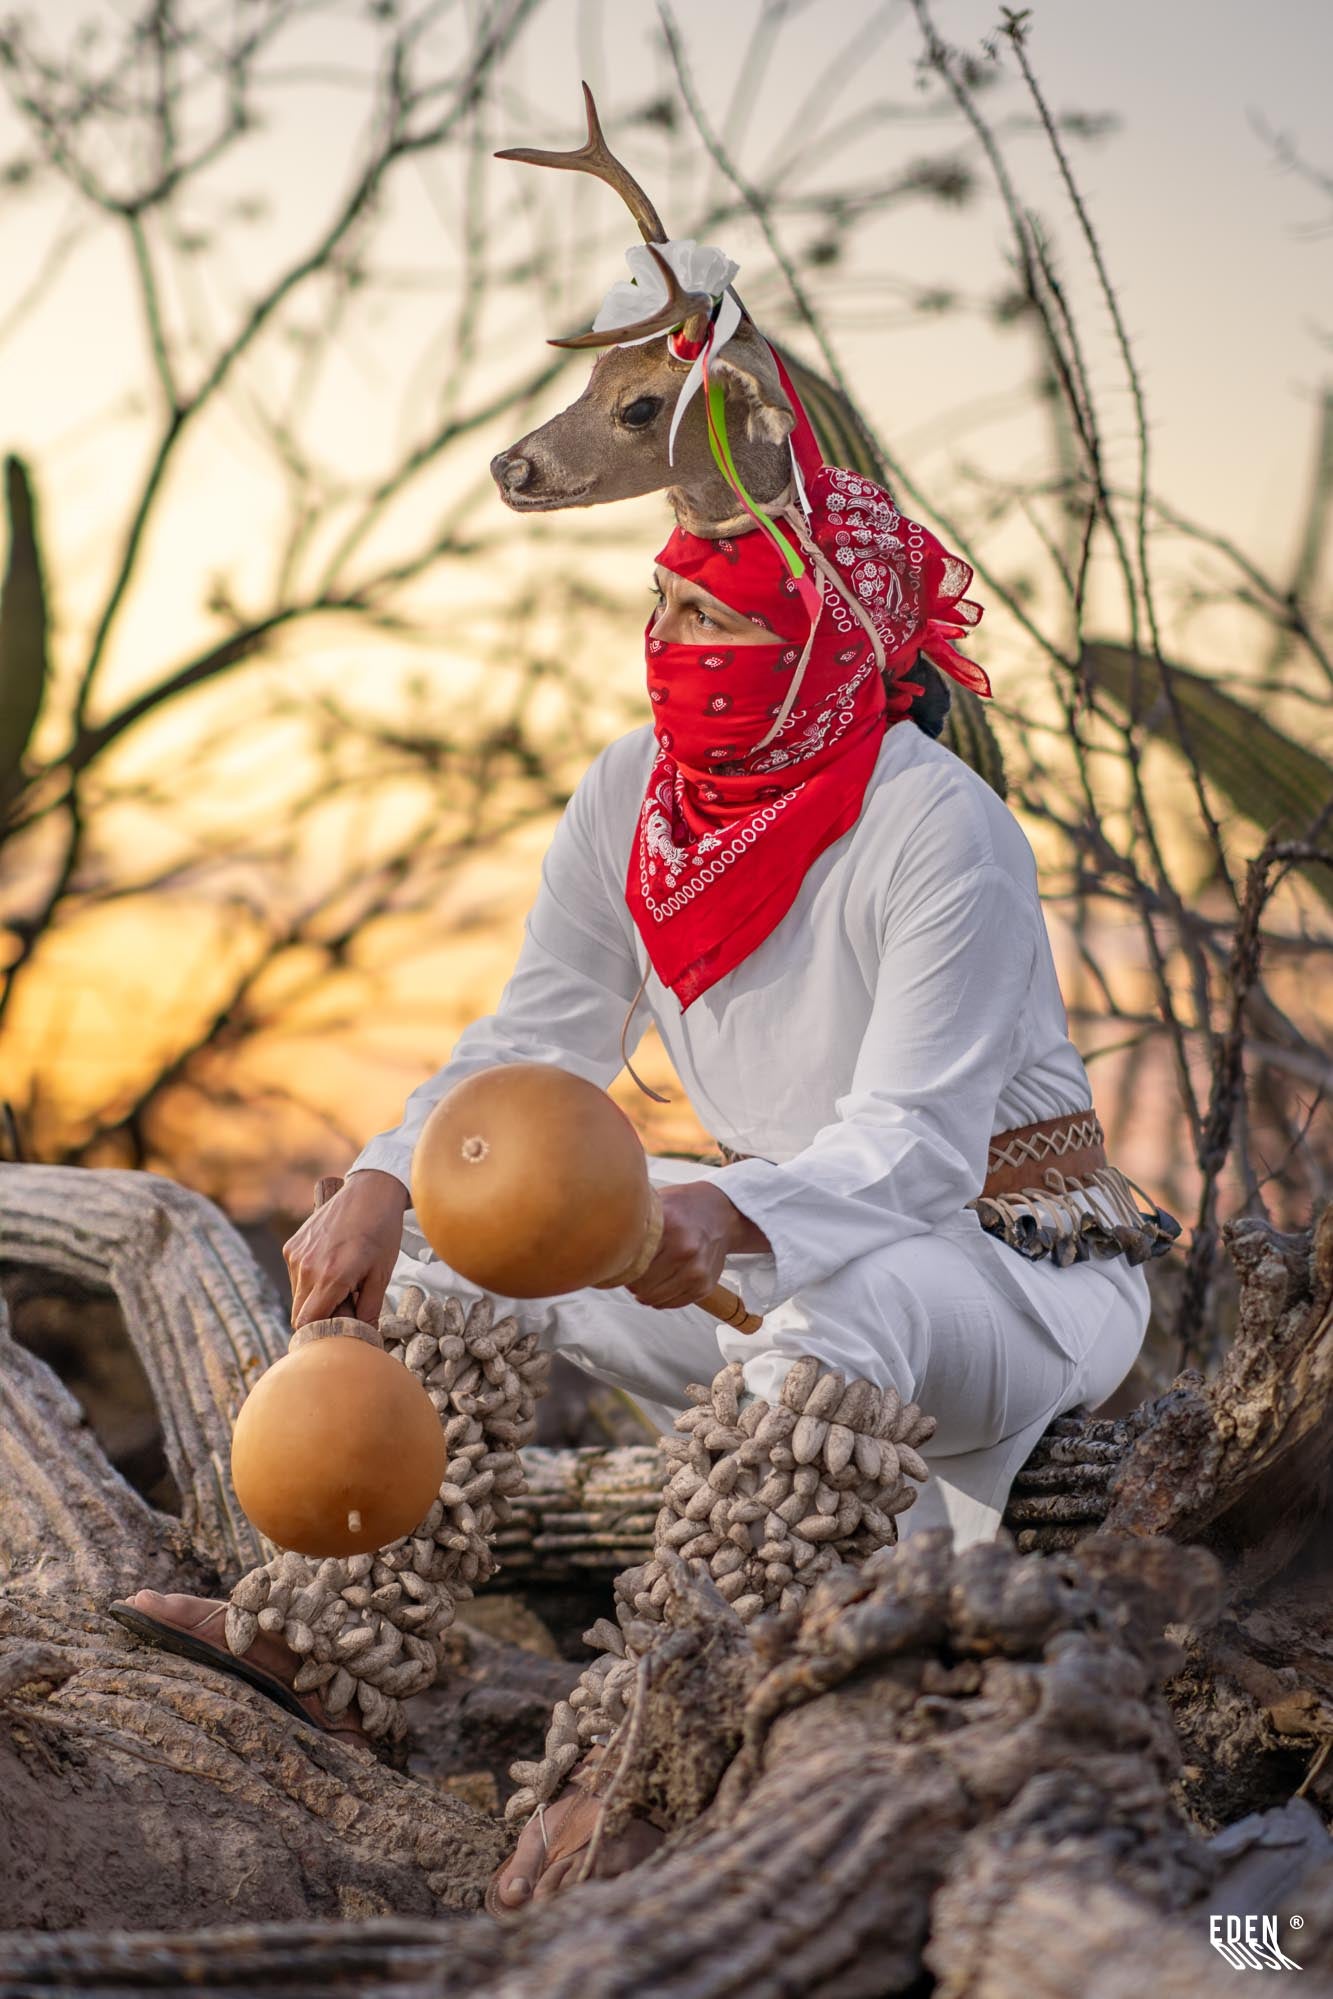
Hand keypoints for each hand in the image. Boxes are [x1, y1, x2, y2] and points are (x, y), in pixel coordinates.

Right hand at [284, 1169, 409, 1330]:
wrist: (370, 1192)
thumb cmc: (381, 1232)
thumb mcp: (381, 1275)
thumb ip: (369, 1311)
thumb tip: (363, 1338)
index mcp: (331, 1277)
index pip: (308, 1324)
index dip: (321, 1334)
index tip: (338, 1333)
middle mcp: (307, 1267)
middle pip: (300, 1314)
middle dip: (320, 1318)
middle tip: (346, 1307)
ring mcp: (296, 1255)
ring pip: (297, 1296)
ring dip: (314, 1299)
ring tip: (342, 1283)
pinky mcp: (292, 1246)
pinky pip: (295, 1276)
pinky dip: (309, 1280)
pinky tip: (331, 1266)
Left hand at [625, 1182, 769, 1310]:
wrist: (721, 1213)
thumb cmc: (683, 1208)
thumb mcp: (657, 1203)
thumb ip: (633, 1220)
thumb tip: (600, 1238)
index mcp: (670, 1226)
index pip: (632, 1261)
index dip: (619, 1265)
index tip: (616, 1262)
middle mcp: (686, 1250)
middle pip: (641, 1285)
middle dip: (630, 1281)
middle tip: (630, 1270)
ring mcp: (697, 1271)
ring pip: (654, 1299)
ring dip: (644, 1292)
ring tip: (645, 1277)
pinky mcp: (704, 1286)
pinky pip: (671, 1304)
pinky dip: (661, 1297)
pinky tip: (661, 1282)